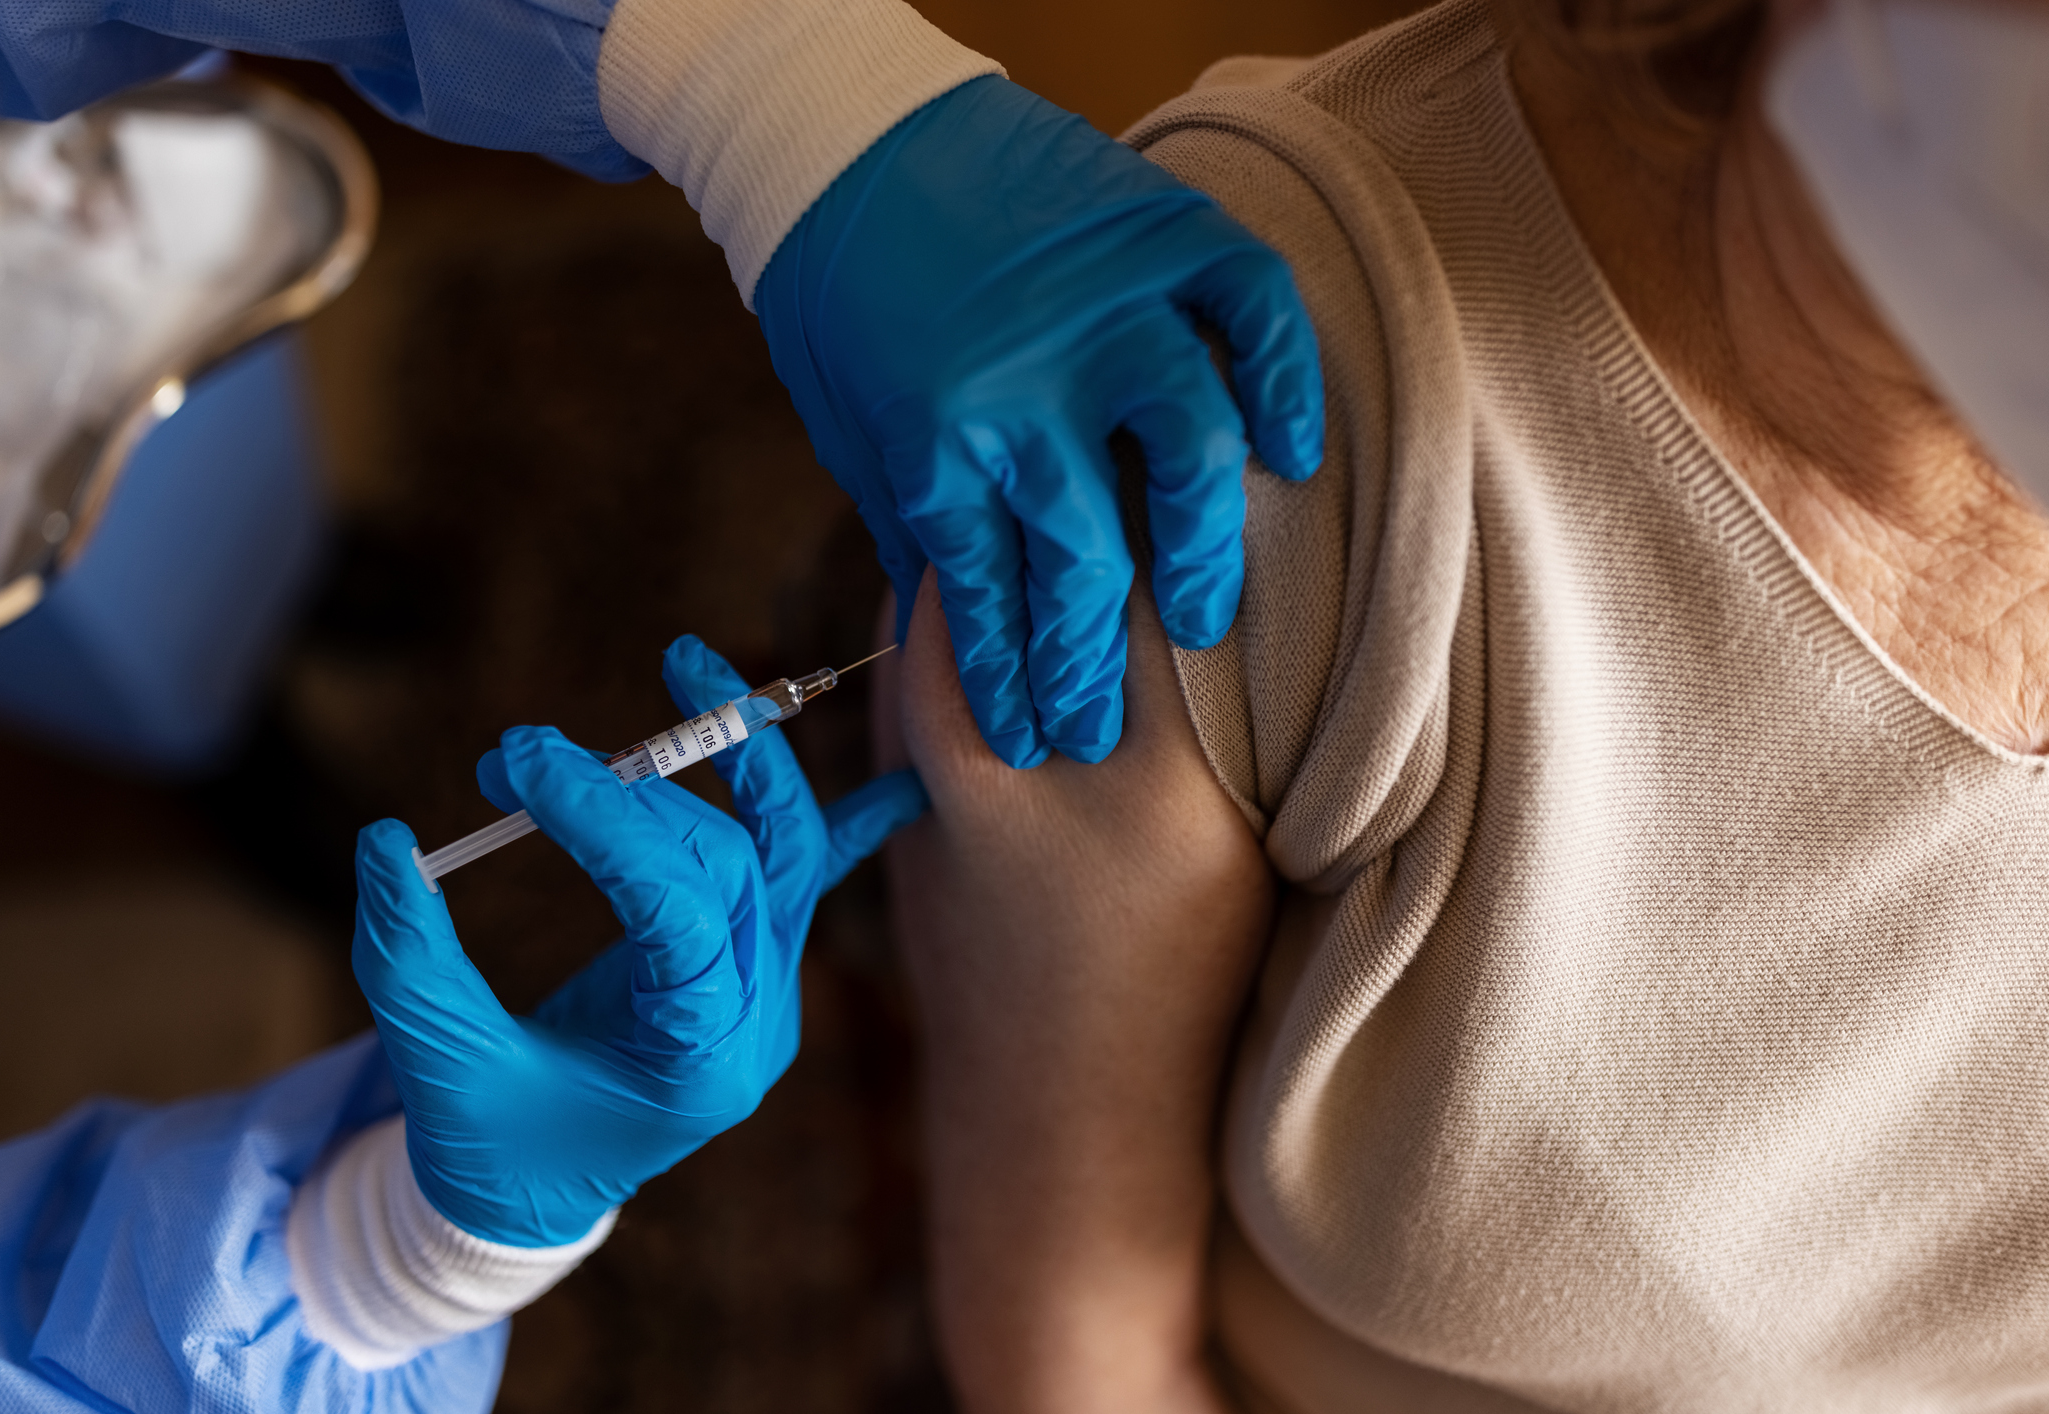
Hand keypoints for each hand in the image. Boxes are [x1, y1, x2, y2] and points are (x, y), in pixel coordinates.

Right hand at [351, 635, 928, 1245]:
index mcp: (695, 1064)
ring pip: (778, 850)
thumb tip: (382, 840)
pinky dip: (858, 822)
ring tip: (684, 662)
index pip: (677, 910)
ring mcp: (767, 992)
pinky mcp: (752, 964)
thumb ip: (407, 960)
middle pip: (728, 864)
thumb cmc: (486, 1144)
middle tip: (516, 756)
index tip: (520, 763)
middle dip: (627, 793)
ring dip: (736, 757)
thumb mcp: (435, 1067)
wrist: (533, 1200)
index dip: (606, 823)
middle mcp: (755, 1023)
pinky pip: (812, 878)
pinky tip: (908, 778)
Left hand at [756, 75, 1323, 769]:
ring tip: (1202, 624)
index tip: (1034, 737)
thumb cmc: (834, 281)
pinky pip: (1250, 312)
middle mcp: (1024, 392)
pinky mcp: (1155, 234)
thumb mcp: (849, 421)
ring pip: (1188, 462)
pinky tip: (1287, 452)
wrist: (836, 126)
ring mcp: (1100, 312)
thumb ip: (915, 516)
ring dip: (1202, 557)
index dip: (1015, 684)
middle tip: (1104, 726)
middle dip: (1096, 670)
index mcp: (933, 442)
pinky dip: (1283, 379)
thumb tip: (959, 619)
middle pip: (1090, 568)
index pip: (991, 601)